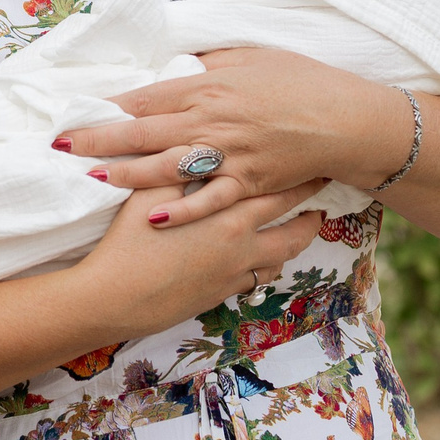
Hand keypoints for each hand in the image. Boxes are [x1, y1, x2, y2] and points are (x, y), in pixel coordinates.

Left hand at [57, 48, 409, 228]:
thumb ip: (208, 61)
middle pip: (145, 131)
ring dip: (127, 173)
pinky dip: (182, 210)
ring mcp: (230, 154)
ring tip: (92, 178)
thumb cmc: (301, 80)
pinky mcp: (250, 183)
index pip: (147, 96)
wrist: (346, 117)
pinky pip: (210, 200)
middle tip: (62, 146)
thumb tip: (176, 61)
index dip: (108, 106)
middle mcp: (212, 120)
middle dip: (99, 140)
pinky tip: (153, 217)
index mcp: (209, 86)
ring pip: (168, 166)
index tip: (76, 111)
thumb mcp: (250, 56)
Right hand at [72, 178, 332, 335]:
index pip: (273, 186)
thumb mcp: (148, 192)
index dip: (296, 172)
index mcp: (225, 211)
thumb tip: (188, 142)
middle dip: (309, 201)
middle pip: (290, 219)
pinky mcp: (223, 292)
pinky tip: (271, 257)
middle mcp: (240, 241)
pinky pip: (261, 277)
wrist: (115, 298)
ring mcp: (235, 270)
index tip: (313, 158)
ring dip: (299, 236)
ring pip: (283, 252)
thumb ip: (173, 167)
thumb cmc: (128, 241)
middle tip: (324, 185)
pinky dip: (272, 263)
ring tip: (310, 223)